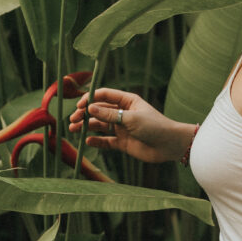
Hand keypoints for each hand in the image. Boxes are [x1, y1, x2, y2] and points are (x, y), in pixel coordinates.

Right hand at [68, 88, 182, 162]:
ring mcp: (122, 128)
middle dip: (85, 114)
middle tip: (72, 120)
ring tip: (73, 129)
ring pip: (99, 125)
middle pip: (99, 110)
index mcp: (127, 101)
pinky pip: (106, 141)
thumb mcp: (131, 118)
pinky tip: (88, 141)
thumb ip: (110, 115)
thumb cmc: (154, 126)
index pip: (104, 95)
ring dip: (86, 126)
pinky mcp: (122, 142)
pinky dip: (96, 141)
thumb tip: (90, 108)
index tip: (79, 105)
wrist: (169, 145)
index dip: (90, 98)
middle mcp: (123, 113)